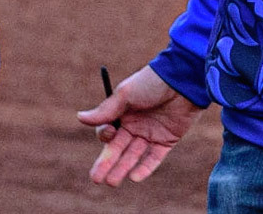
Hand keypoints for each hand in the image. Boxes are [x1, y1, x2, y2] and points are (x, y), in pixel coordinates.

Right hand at [77, 65, 202, 185]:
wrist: (183, 80)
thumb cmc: (151, 83)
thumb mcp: (125, 95)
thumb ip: (105, 110)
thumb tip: (80, 118)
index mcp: (122, 113)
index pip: (109, 132)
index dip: (105, 137)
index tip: (109, 133)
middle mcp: (135, 125)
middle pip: (118, 148)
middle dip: (107, 163)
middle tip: (97, 179)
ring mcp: (151, 133)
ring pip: (133, 155)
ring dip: (123, 168)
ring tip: (112, 182)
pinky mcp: (167, 140)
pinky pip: (154, 158)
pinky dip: (145, 168)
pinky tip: (135, 177)